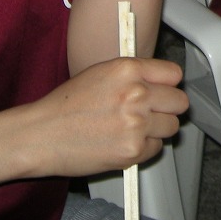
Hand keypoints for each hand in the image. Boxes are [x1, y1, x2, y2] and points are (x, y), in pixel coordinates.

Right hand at [29, 57, 187, 177]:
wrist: (41, 135)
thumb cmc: (64, 105)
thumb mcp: (100, 73)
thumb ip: (133, 74)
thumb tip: (159, 81)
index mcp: (128, 69)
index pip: (174, 74)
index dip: (168, 84)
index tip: (163, 90)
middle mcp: (136, 94)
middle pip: (179, 102)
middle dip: (167, 108)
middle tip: (151, 113)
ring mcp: (136, 123)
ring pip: (171, 127)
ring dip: (157, 129)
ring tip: (133, 129)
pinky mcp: (133, 150)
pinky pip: (156, 149)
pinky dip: (144, 148)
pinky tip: (123, 142)